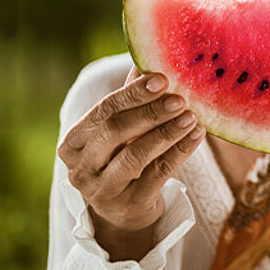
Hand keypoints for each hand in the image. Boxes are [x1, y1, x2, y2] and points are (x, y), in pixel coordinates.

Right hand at [59, 70, 204, 258]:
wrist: (125, 213)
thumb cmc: (120, 158)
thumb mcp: (118, 131)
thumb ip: (129, 98)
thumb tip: (149, 57)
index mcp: (72, 144)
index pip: (101, 112)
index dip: (131, 94)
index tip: (161, 79)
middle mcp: (81, 169)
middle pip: (115, 132)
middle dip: (149, 112)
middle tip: (180, 98)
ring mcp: (103, 191)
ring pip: (136, 156)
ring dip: (166, 132)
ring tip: (192, 116)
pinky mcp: (129, 206)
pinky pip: (158, 175)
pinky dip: (179, 152)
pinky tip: (196, 136)